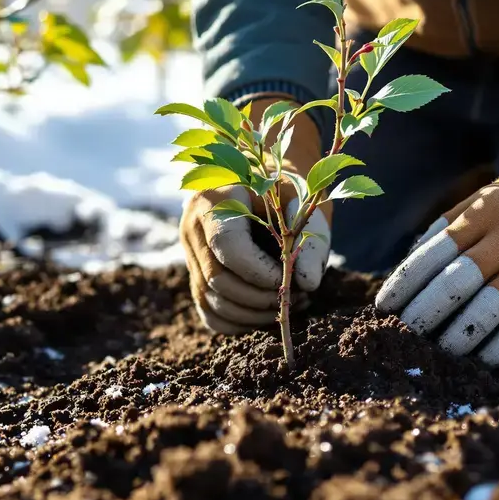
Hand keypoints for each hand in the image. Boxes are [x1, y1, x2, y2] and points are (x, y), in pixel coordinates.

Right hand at [180, 95, 331, 333]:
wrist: (260, 176)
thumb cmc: (284, 185)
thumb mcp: (301, 199)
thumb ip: (309, 238)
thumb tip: (306, 284)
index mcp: (214, 199)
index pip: (228, 247)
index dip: (260, 272)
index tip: (291, 279)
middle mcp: (192, 227)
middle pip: (218, 280)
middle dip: (261, 298)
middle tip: (299, 298)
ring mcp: (189, 252)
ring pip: (212, 301)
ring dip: (254, 314)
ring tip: (290, 305)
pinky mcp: (195, 272)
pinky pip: (208, 312)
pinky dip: (238, 323)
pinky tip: (267, 314)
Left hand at [375, 120, 498, 364]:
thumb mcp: (480, 206)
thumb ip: (443, 236)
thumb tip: (403, 281)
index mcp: (485, 212)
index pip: (434, 252)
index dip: (406, 282)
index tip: (385, 307)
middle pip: (459, 282)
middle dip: (427, 313)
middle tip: (407, 335)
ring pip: (493, 308)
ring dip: (460, 336)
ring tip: (441, 351)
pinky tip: (482, 358)